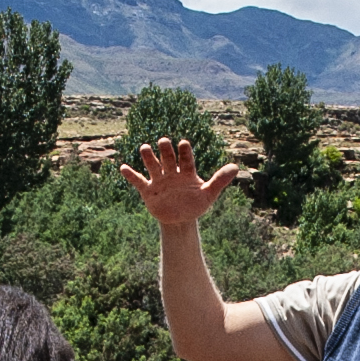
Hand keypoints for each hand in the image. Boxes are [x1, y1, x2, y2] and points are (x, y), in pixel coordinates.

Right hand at [119, 137, 247, 230]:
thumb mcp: (208, 194)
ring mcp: (159, 180)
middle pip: (168, 158)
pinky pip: (139, 181)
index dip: (185, 151)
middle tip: (164, 141)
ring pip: (153, 165)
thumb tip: (236, 167)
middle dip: (166, 150)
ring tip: (145, 148)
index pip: (186, 159)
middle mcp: (172, 172)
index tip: (184, 143)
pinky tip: (123, 168)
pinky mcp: (149, 191)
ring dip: (149, 157)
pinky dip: (131, 175)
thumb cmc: (195, 204)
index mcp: (187, 172)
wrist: (181, 219)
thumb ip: (220, 180)